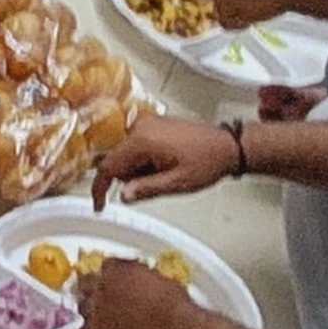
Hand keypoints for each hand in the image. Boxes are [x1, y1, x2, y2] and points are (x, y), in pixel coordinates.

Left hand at [76, 257, 196, 328]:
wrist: (176, 327)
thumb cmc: (174, 302)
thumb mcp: (157, 276)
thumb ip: (139, 274)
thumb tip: (138, 278)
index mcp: (115, 268)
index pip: (104, 266)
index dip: (110, 275)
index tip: (115, 282)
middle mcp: (101, 285)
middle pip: (87, 283)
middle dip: (93, 288)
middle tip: (103, 297)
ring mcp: (97, 308)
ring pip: (82, 306)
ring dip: (89, 309)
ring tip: (98, 316)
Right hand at [91, 116, 240, 206]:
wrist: (228, 146)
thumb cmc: (207, 162)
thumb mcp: (176, 184)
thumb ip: (146, 190)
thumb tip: (123, 196)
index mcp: (143, 140)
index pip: (109, 167)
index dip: (100, 189)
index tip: (99, 205)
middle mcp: (140, 127)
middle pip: (117, 160)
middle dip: (130, 178)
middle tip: (158, 184)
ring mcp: (147, 123)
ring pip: (126, 154)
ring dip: (139, 170)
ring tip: (166, 174)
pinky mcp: (153, 124)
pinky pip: (136, 146)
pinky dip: (144, 160)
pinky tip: (165, 164)